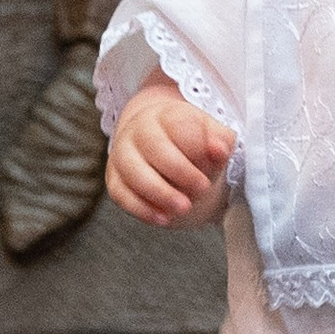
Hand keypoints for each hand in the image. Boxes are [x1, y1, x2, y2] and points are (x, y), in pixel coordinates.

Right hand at [107, 73, 234, 228]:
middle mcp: (140, 130)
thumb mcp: (210, 136)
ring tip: (183, 208)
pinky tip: (163, 218)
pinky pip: (121, 194)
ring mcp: (123, 154)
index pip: (178, 125)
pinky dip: (142, 209)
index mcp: (166, 115)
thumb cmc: (188, 142)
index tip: (215, 164)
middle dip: (180, 171)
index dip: (197, 147)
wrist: (158, 145)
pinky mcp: (114, 179)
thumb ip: (220, 140)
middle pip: (155, 146)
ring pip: (134, 171)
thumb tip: (220, 149)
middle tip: (202, 190)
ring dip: (160, 192)